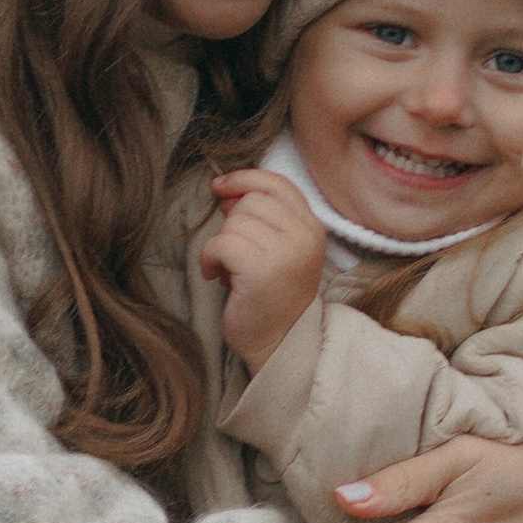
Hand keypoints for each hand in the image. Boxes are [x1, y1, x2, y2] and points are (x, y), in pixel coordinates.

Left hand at [199, 170, 326, 368]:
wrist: (277, 344)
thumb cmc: (271, 297)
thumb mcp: (278, 250)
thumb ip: (262, 218)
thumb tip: (227, 190)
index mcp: (312, 229)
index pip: (277, 184)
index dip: (245, 179)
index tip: (221, 187)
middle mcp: (304, 237)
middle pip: (251, 201)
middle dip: (232, 223)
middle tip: (234, 253)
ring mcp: (285, 253)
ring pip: (234, 222)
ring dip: (221, 245)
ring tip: (230, 271)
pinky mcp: (261, 270)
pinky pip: (221, 243)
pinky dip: (209, 258)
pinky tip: (215, 276)